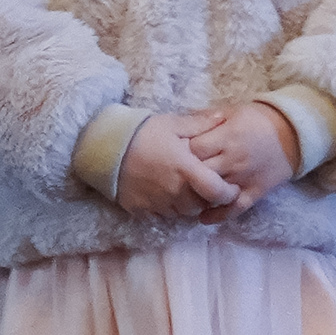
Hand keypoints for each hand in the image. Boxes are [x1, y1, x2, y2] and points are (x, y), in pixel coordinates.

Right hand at [113, 114, 238, 219]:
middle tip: (206, 185)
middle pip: (201, 205)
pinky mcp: (142, 211)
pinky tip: (166, 194)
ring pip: (184, 213)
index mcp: (186, 170)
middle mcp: (175, 192)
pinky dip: (170, 209)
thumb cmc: (141, 133)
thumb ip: (200, 124)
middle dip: (207, 198)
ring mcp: (158, 204)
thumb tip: (223, 118)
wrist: (105, 148)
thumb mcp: (172, 124)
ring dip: (189, 204)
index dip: (228, 193)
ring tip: (186, 189)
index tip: (231, 187)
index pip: (216, 192)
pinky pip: (164, 216)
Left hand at [180, 101, 300, 208]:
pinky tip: (203, 218)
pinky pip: (235, 208)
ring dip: (199, 194)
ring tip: (188, 193)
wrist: (294, 132)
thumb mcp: (232, 111)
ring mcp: (244, 178)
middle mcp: (234, 159)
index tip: (179, 151)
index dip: (184, 150)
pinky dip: (218, 215)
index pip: (195, 149)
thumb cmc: (259, 119)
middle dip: (188, 173)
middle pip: (200, 172)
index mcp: (227, 137)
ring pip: (214, 193)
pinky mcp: (255, 192)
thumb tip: (182, 123)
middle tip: (181, 173)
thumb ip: (207, 118)